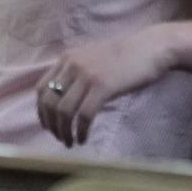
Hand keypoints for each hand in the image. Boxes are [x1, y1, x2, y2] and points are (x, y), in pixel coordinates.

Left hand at [36, 24, 173, 147]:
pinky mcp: (103, 86)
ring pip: (64, 110)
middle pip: (49, 102)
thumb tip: (64, 99)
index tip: (48, 125)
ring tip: (71, 142)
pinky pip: (84, 115)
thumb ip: (75, 73)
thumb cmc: (125, 56)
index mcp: (67, 58)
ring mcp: (87, 75)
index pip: (41, 88)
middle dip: (51, 125)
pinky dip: (81, 131)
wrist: (150, 47)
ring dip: (64, 131)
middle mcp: (72, 65)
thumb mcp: (92, 59)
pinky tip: (83, 138)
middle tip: (60, 138)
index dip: (41, 111)